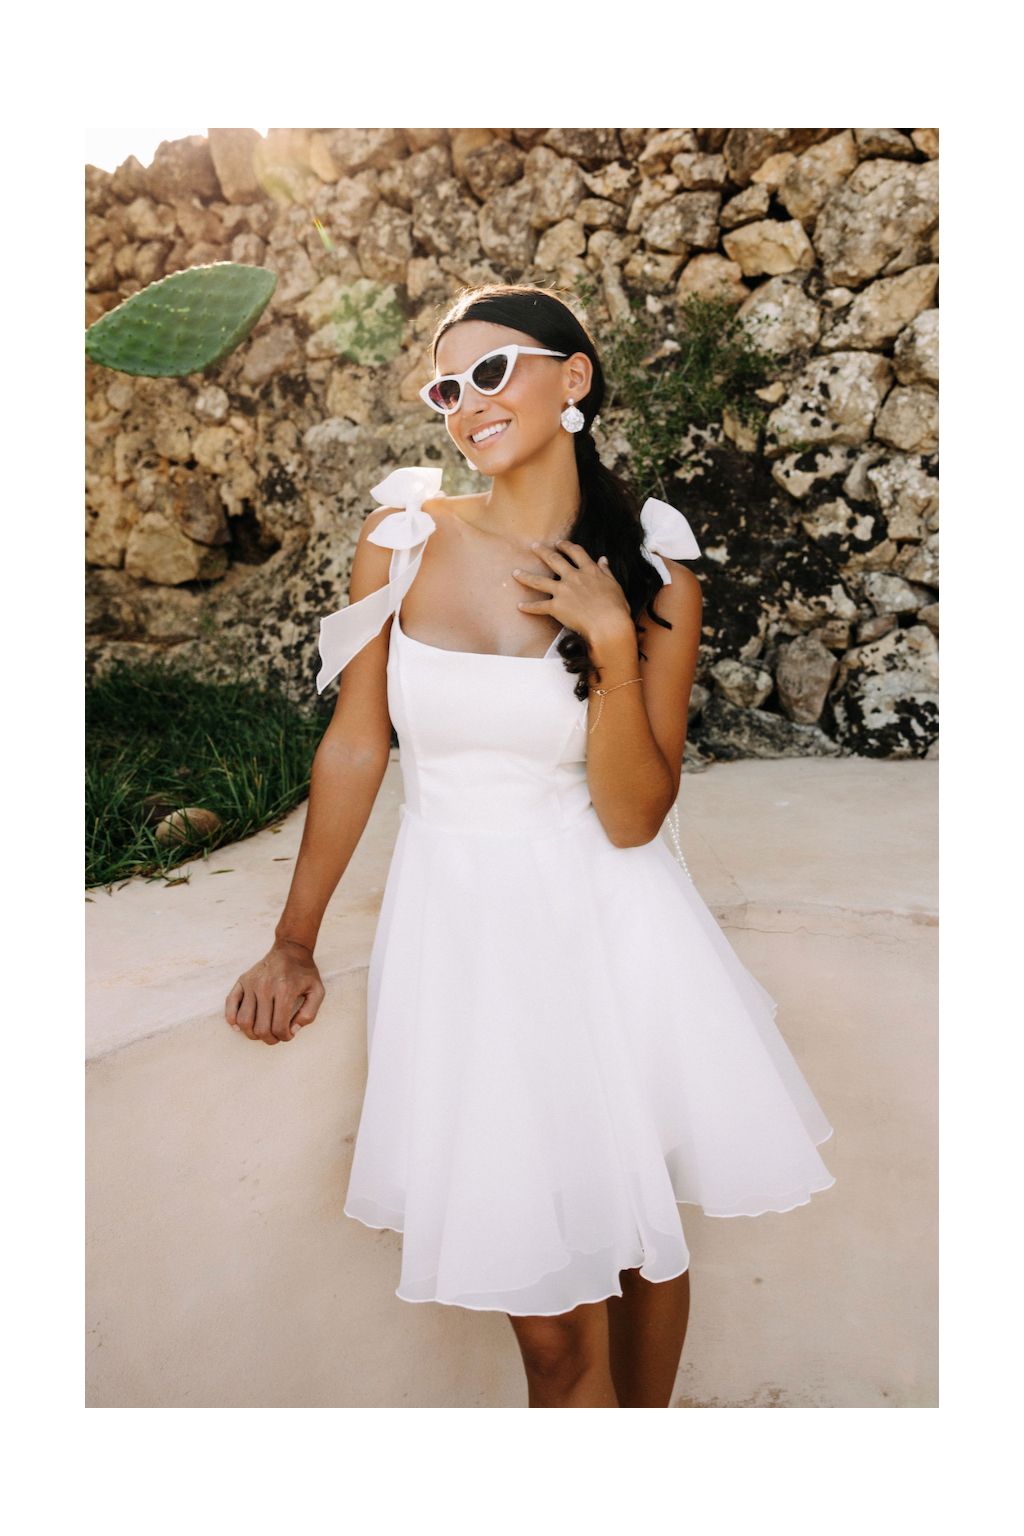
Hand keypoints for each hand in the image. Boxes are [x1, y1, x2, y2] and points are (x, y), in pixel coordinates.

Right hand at [224, 940, 324, 1044]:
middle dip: (269, 1039)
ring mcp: (251, 983)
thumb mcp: (317, 991)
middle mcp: (265, 987)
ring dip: (251, 1034)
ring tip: (261, 1032)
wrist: (291, 949)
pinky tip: (240, 1025)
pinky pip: (230, 1004)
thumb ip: (309, 1014)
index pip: (279, 1027)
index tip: (288, 1035)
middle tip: (276, 1036)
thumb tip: (292, 1031)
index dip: (284, 1037)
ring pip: (244, 1020)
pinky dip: (232, 1019)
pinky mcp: (242, 981)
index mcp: (285, 991)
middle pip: (260, 1028)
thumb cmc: (304, 972)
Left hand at [511, 539, 633, 646]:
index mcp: (589, 571)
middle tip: (533, 546)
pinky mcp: (557, 607)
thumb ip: (606, 571)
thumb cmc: (616, 607)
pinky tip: (519, 606)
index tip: (560, 543)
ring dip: (525, 576)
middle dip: (542, 552)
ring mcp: (563, 591)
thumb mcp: (615, 585)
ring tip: (515, 572)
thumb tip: (603, 559)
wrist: (608, 623)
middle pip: (554, 560)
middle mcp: (574, 577)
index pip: (576, 552)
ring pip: (539, 580)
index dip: (566, 546)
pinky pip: (539, 606)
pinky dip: (529, 607)